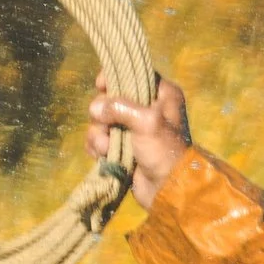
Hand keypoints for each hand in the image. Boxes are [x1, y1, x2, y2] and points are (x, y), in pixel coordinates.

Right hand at [86, 73, 192, 213]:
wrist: (168, 190)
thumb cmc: (164, 152)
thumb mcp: (147, 122)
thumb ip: (119, 107)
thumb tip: (95, 109)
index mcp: (162, 94)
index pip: (133, 73)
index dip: (113, 77)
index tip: (100, 85)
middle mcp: (147, 108)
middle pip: (111, 97)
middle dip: (103, 115)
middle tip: (107, 128)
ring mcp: (132, 128)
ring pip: (101, 120)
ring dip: (99, 134)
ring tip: (106, 148)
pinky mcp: (122, 147)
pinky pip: (99, 139)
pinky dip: (97, 147)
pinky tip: (101, 155)